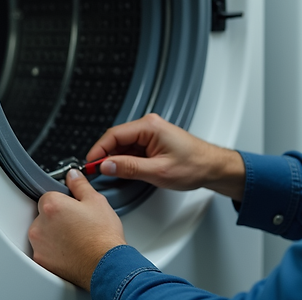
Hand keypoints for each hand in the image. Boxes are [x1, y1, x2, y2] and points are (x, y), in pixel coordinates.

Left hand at [28, 169, 125, 289]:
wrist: (106, 266)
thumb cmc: (103, 237)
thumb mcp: (96, 202)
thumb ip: (80, 185)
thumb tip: (73, 176)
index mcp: (51, 206)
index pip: (48, 195)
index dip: (63, 200)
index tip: (73, 207)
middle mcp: (39, 226)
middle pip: (43, 214)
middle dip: (57, 217)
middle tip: (77, 223)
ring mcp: (39, 246)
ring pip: (42, 233)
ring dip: (53, 234)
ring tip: (75, 238)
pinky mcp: (42, 261)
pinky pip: (44, 250)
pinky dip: (54, 250)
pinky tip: (71, 250)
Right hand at [86, 113, 245, 200]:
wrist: (212, 167)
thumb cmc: (194, 165)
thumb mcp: (158, 171)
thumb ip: (129, 168)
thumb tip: (107, 166)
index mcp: (150, 126)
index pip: (114, 135)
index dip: (98, 150)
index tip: (90, 164)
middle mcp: (149, 126)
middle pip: (117, 139)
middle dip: (106, 156)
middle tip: (97, 172)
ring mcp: (151, 133)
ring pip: (124, 145)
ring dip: (116, 159)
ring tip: (112, 175)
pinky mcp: (153, 142)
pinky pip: (133, 149)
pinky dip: (126, 160)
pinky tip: (124, 171)